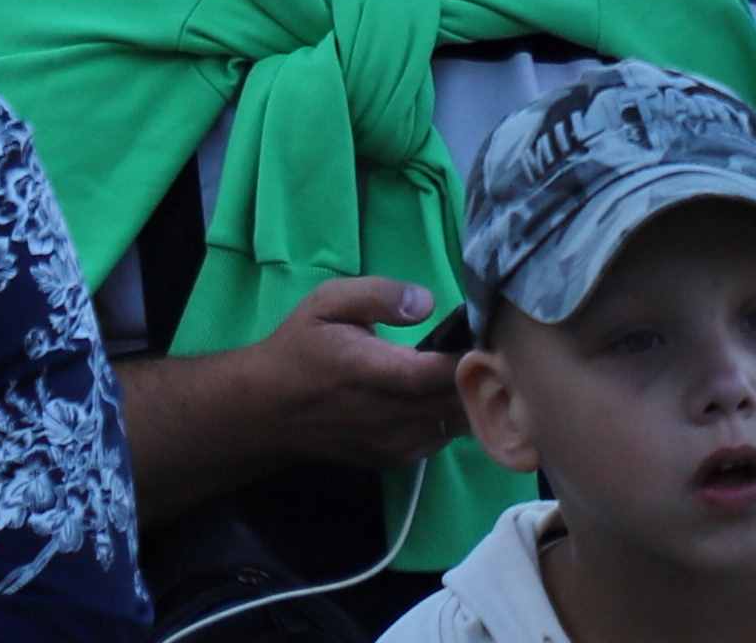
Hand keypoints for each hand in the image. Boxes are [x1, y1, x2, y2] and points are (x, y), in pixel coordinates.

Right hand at [233, 274, 469, 463]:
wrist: (269, 410)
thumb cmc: (301, 348)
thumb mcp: (328, 302)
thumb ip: (378, 295)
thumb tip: (427, 302)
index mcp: (370, 371)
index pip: (438, 373)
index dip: (469, 357)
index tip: (486, 334)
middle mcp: (388, 416)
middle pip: (457, 403)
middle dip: (477, 377)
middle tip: (485, 347)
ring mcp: (394, 444)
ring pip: (456, 426)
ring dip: (468, 399)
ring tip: (468, 369)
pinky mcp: (397, 460)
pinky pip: (442, 438)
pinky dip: (450, 417)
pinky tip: (442, 393)